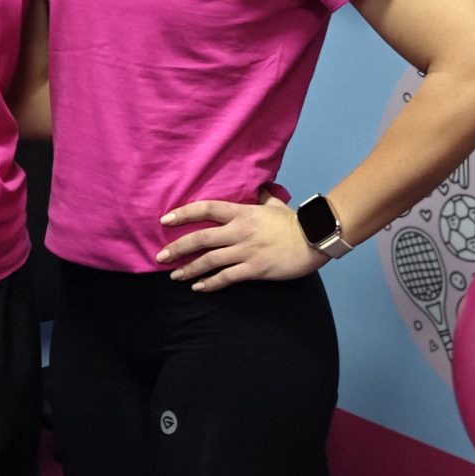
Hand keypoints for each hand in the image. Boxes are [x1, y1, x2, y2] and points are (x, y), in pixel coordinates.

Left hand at [156, 197, 320, 291]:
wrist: (314, 239)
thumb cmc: (294, 222)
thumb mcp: (274, 205)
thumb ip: (262, 197)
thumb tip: (261, 188)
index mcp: (242, 212)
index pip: (206, 209)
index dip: (183, 214)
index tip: (165, 220)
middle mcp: (239, 231)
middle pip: (201, 238)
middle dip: (177, 248)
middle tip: (160, 256)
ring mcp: (246, 250)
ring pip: (209, 260)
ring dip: (189, 269)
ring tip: (174, 276)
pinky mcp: (254, 268)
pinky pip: (226, 277)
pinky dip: (210, 283)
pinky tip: (198, 287)